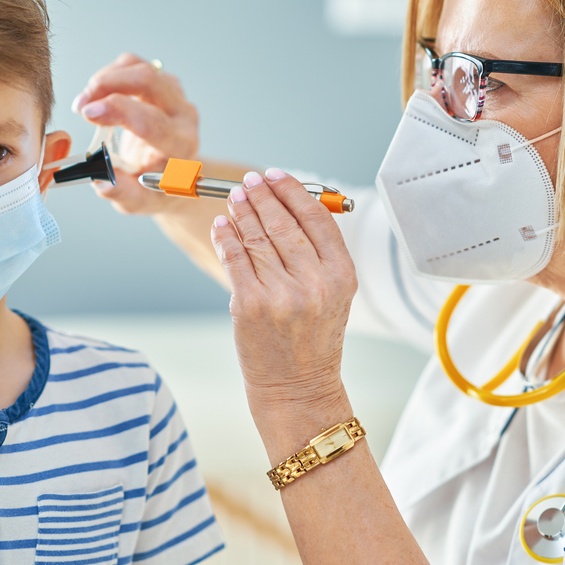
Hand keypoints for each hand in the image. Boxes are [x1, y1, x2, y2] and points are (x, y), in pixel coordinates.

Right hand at [71, 53, 198, 213]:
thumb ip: (122, 193)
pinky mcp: (163, 83)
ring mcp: (175, 95)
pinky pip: (134, 65)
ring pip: (139, 68)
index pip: (152, 121)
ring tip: (86, 103)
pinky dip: (110, 74)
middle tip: (81, 106)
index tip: (87, 113)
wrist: (172, 175)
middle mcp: (183, 116)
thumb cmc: (155, 188)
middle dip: (107, 85)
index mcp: (180, 145)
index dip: (117, 112)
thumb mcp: (139, 201)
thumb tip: (100, 179)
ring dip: (105, 79)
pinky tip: (98, 95)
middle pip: (149, 80)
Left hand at [209, 169, 357, 420]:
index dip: (293, 191)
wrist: (299, 389)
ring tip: (234, 196)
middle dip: (263, 195)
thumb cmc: (314, 340)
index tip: (277, 175)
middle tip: (249, 180)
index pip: (316, 218)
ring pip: (256, 237)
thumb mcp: (334, 296)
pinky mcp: (250, 305)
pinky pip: (235, 258)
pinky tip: (222, 224)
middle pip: (284, 223)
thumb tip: (288, 206)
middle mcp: (315, 283)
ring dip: (242, 210)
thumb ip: (319, 254)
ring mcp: (281, 294)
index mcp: (342, 276)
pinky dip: (226, 236)